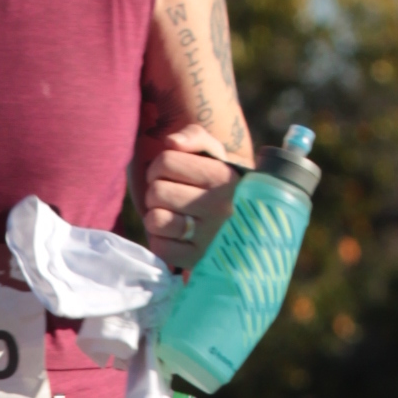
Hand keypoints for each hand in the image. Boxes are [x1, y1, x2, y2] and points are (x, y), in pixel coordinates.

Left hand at [135, 129, 243, 269]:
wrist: (242, 224)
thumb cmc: (217, 183)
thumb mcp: (213, 153)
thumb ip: (193, 136)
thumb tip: (171, 142)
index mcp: (223, 177)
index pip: (165, 161)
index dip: (160, 166)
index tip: (171, 175)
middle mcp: (220, 207)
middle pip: (156, 191)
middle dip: (157, 191)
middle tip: (170, 197)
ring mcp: (210, 237)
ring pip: (155, 220)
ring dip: (156, 216)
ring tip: (172, 214)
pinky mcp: (198, 261)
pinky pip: (159, 247)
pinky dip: (161, 240)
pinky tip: (175, 236)